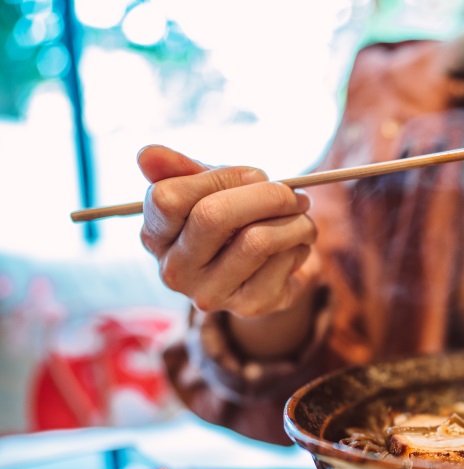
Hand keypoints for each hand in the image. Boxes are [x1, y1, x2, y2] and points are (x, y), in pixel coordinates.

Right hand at [137, 145, 318, 318]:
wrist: (265, 271)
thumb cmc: (231, 221)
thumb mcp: (206, 189)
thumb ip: (180, 170)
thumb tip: (147, 154)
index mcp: (155, 235)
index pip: (169, 197)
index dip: (221, 177)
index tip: (254, 175)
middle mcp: (175, 270)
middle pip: (213, 216)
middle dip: (265, 195)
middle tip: (293, 193)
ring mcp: (210, 293)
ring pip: (258, 240)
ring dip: (294, 220)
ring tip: (302, 215)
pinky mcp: (249, 306)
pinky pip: (283, 261)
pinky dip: (300, 244)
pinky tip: (298, 243)